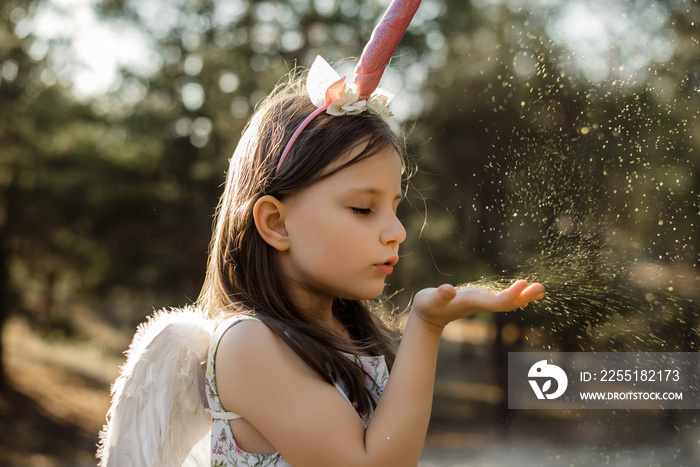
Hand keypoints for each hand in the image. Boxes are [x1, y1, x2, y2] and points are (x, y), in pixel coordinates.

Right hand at [412, 280, 544, 329]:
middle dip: (525, 296)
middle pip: (508, 303)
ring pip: (508, 302)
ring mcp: (482, 303)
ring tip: (540, 290)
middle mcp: (481, 304)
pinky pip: (503, 300)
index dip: (512, 294)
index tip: (524, 283)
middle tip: (541, 287)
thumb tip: (447, 290)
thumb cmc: (428, 306)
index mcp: (473, 302)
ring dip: (525, 296)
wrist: (427, 316)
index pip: (498, 302)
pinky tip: (525, 294)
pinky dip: (516, 296)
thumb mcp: (430, 299)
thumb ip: (439, 295)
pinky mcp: (480, 301)